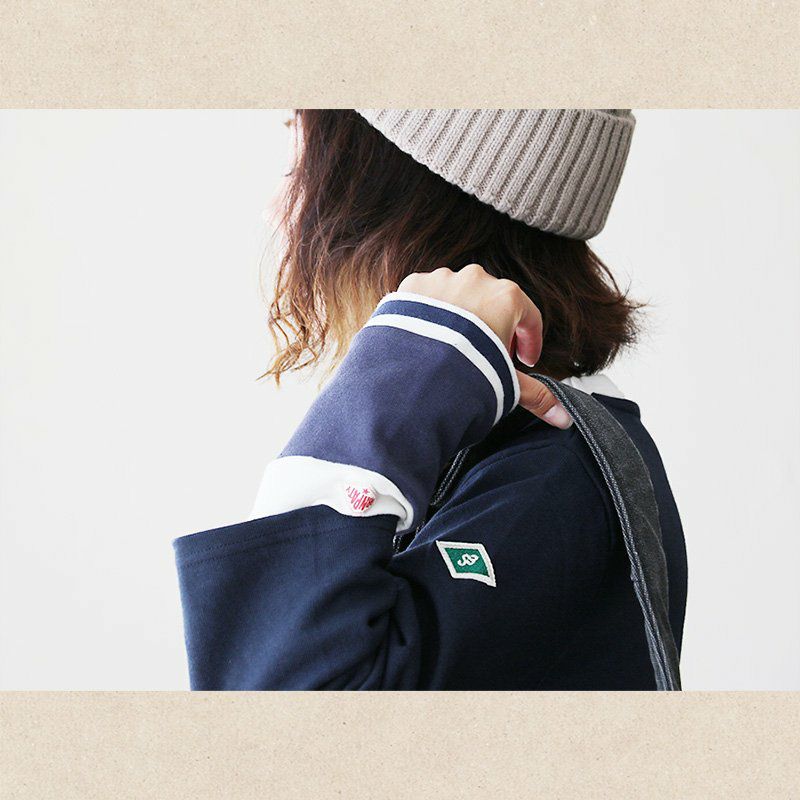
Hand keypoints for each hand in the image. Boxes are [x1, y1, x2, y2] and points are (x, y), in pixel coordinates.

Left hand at [398, 264, 572, 428]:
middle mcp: (476, 280)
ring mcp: (441, 279)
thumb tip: (563, 418)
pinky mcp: (412, 286)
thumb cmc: (466, 378)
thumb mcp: (507, 386)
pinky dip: (430, 314)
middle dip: (493, 328)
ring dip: (460, 318)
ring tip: (453, 349)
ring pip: (458, 296)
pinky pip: (427, 297)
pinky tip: (428, 340)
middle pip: (493, 303)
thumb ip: (537, 396)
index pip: (529, 317)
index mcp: (507, 297)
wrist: (413, 378)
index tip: (525, 360)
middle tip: (487, 357)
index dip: (529, 342)